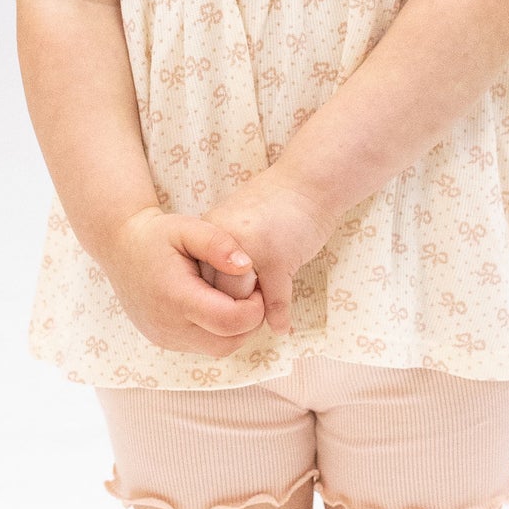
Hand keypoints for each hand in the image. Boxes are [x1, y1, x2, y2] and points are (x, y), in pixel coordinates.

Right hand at [95, 206, 270, 357]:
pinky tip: (215, 304)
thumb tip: (247, 266)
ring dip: (235, 329)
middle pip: (228, 343)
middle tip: (251, 292)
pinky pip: (202, 346)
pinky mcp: (164, 341)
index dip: (255, 307)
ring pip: (218, 349)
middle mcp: (169, 326)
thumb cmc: (156, 235)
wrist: (119, 247)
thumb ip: (220, 244)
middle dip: (249, 321)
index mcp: (177, 298)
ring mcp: (165, 338)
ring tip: (234, 297)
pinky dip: (217, 331)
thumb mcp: (188, 228)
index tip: (257, 283)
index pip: (230, 321)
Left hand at [189, 172, 335, 336]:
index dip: (212, 296)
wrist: (309, 181)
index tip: (221, 307)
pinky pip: (274, 298)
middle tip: (243, 320)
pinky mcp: (278, 257)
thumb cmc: (276, 203)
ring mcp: (250, 249)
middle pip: (217, 290)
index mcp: (212, 230)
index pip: (199, 276)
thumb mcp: (239, 222)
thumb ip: (223, 253)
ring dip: (253, 315)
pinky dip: (278, 316)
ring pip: (243, 298)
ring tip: (257, 322)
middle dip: (230, 309)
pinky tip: (282, 327)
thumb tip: (215, 291)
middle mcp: (225, 240)